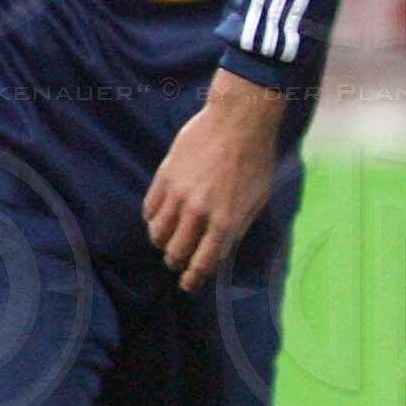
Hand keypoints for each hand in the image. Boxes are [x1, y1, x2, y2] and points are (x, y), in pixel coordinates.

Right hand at [144, 70, 287, 290]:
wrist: (239, 121)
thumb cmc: (255, 160)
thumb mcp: (255, 200)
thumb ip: (236, 228)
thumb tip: (219, 251)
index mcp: (226, 222)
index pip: (202, 263)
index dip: (193, 279)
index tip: (188, 284)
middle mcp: (199, 212)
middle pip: (175, 252)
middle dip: (175, 262)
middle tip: (177, 261)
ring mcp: (179, 194)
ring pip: (158, 233)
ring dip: (162, 242)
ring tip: (167, 240)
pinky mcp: (165, 176)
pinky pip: (150, 209)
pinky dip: (153, 220)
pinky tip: (160, 218)